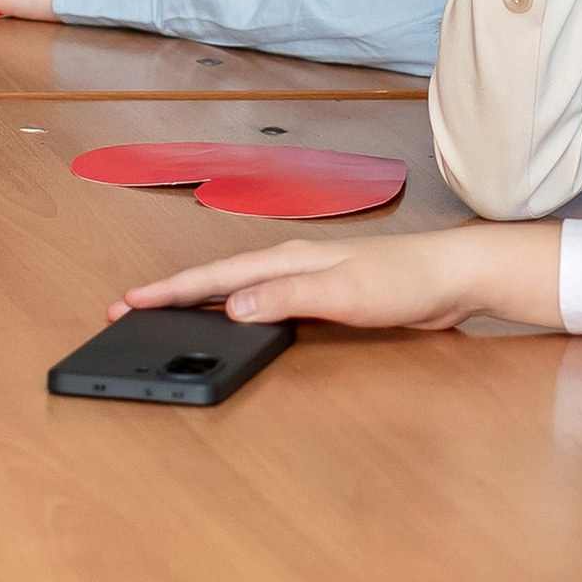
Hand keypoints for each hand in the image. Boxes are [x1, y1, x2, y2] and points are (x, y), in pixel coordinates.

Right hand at [111, 221, 563, 335]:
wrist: (455, 275)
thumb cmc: (407, 279)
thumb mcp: (344, 292)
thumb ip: (288, 298)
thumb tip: (235, 307)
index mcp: (287, 259)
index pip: (214, 277)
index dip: (169, 291)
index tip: (127, 301)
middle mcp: (290, 263)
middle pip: (216, 279)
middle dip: (170, 294)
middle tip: (126, 309)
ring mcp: (306, 276)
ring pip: (236, 288)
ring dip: (199, 301)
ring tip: (164, 314)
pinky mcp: (324, 293)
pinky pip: (263, 300)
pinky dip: (235, 309)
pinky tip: (233, 321)